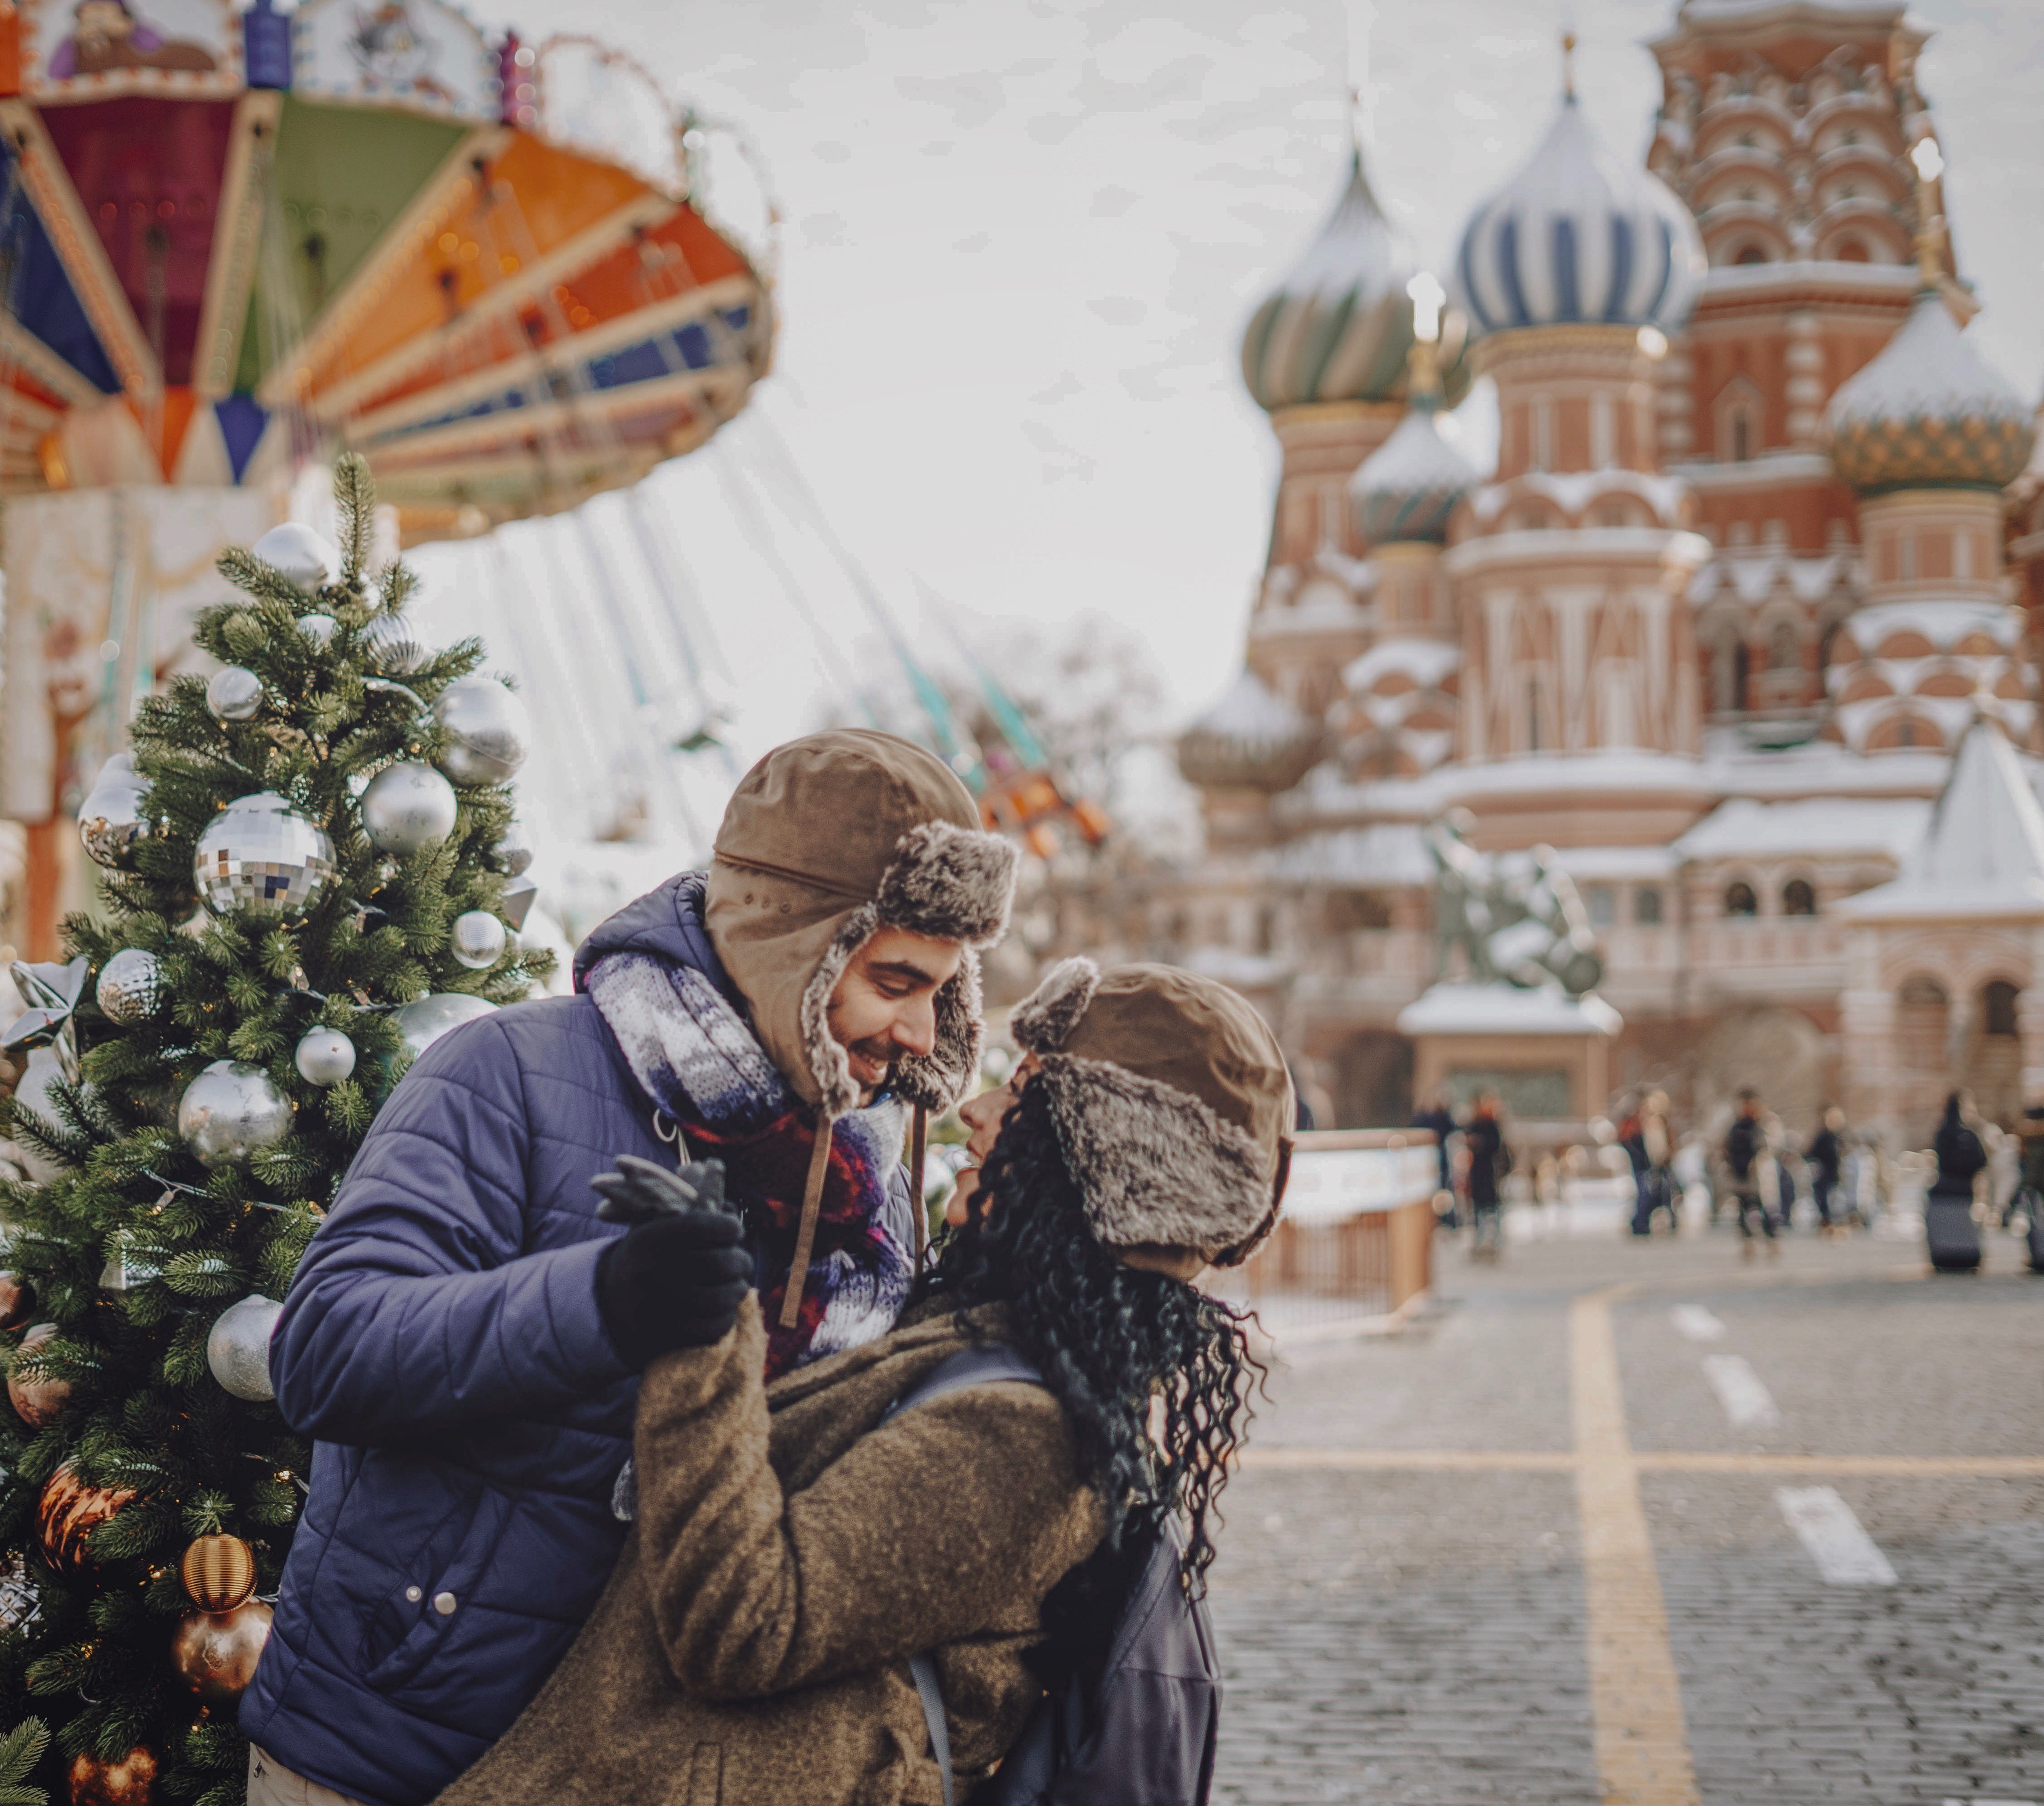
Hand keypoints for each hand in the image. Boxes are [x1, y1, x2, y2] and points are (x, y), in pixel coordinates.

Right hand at [593, 1160, 752, 1368]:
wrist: (611, 1307)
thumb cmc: (647, 1257)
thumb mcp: (658, 1223)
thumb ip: (688, 1198)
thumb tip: (712, 1166)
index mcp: (648, 1239)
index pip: (704, 1225)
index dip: (729, 1226)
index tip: (734, 1229)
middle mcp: (648, 1272)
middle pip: (720, 1263)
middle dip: (740, 1261)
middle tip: (742, 1261)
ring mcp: (655, 1309)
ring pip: (722, 1298)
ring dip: (736, 1291)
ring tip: (737, 1284)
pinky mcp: (663, 1339)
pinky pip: (713, 1328)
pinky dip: (726, 1318)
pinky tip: (723, 1309)